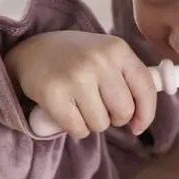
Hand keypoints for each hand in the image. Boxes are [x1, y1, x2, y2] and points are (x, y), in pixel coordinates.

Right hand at [4, 31, 157, 139]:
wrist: (32, 52)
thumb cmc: (76, 59)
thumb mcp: (106, 55)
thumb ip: (129, 78)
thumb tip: (142, 119)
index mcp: (117, 49)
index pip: (146, 88)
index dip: (146, 113)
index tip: (138, 125)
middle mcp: (99, 60)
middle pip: (123, 112)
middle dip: (114, 118)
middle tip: (99, 107)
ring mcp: (76, 76)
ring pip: (101, 124)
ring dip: (92, 123)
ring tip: (80, 106)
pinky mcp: (54, 93)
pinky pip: (78, 129)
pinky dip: (74, 128)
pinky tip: (67, 112)